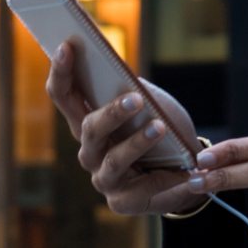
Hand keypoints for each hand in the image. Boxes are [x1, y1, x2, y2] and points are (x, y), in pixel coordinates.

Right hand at [48, 42, 208, 217]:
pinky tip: (186, 170)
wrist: (185, 170)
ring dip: (137, 142)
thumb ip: (134, 89)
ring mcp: (103, 177)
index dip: (61, 71)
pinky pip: (143, 189)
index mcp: (88, 121)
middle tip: (135, 99)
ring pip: (113, 158)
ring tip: (160, 128)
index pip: (64, 95)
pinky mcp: (122, 202)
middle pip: (89, 128)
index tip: (67, 46)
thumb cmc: (162, 129)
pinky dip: (167, 178)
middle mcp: (89, 150)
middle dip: (112, 113)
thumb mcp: (151, 103)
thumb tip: (122, 70)